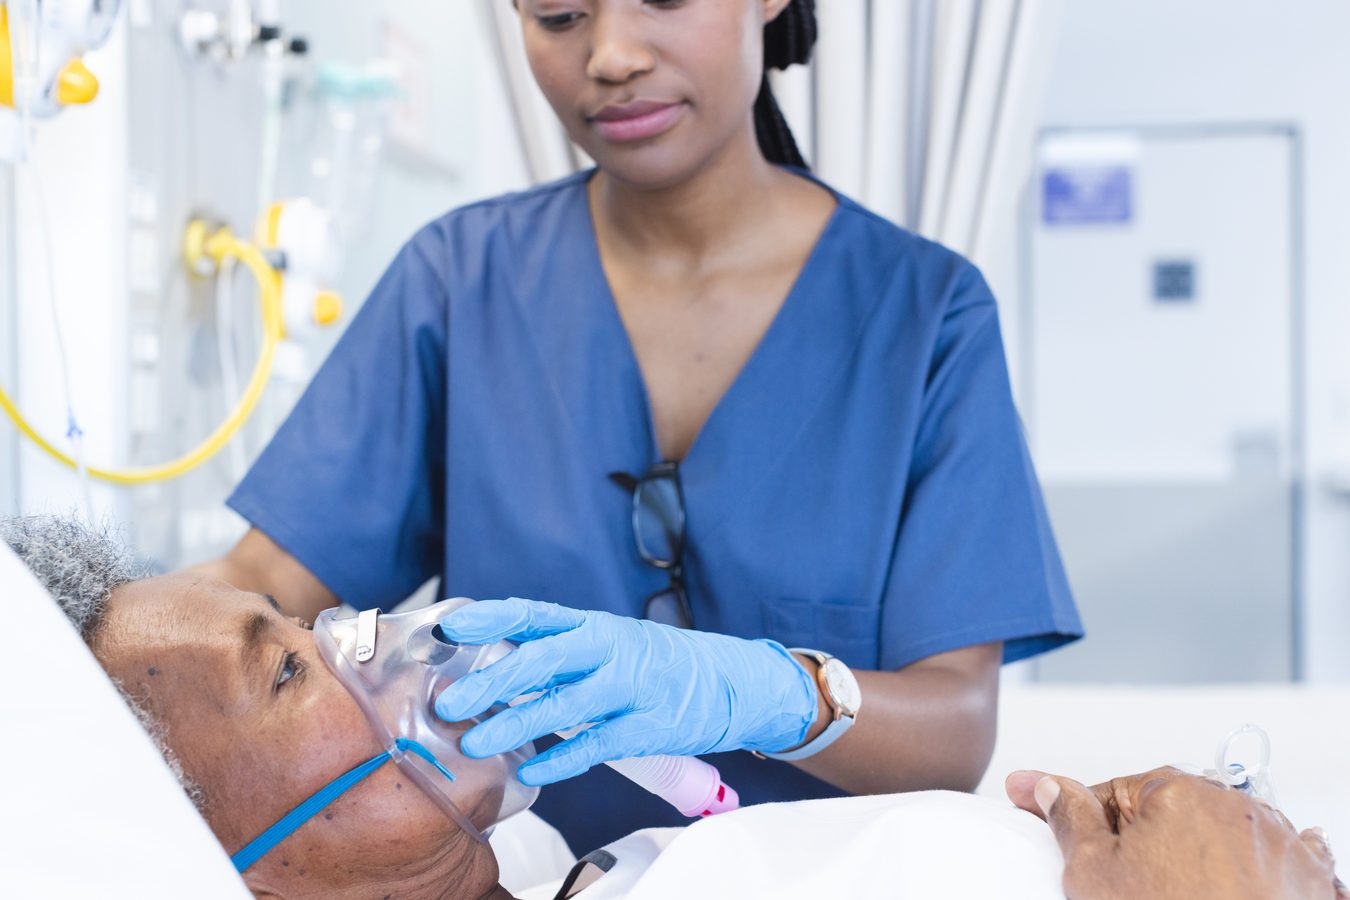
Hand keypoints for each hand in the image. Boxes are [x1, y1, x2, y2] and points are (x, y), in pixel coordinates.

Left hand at [432, 598, 817, 784]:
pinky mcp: (648, 726)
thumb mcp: (608, 643)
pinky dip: (563, 758)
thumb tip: (492, 667)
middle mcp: (610, 649)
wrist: (731, 681)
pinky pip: (598, 743)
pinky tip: (533, 771)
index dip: (491, 620)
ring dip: (516, 724)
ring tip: (476, 743)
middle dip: (492, 681)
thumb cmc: (656, 663)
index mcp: (593, 625)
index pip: (534, 614)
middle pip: (543, 659)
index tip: (448, 629)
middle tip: (449, 702)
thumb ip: (558, 653)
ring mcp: (631, 687)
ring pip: (565, 704)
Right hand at [1005, 766, 1345, 899]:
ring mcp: (1278, 842)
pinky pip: (1287, 856)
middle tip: (1131, 883)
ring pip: (1226, 832)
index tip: (1066, 824)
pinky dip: (1265, 867)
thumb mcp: (1093, 873)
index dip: (1087, 815)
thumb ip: (1070, 818)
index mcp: (1176, 792)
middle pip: (1173, 812)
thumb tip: (1047, 786)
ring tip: (1182, 894)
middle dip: (1149, 838)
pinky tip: (1243, 886)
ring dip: (1205, 852)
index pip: (1117, 792)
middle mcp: (1234, 806)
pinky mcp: (1311, 877)